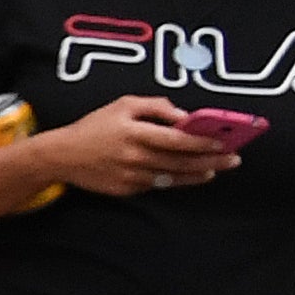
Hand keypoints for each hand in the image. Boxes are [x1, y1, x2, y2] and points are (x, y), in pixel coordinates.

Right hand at [41, 96, 241, 194]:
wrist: (62, 155)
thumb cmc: (95, 126)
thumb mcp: (123, 105)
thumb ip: (156, 107)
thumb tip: (184, 116)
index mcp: (135, 132)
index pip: (177, 139)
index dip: (202, 142)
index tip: (223, 142)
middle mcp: (135, 156)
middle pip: (181, 161)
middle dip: (211, 160)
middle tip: (233, 159)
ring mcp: (130, 175)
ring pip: (172, 177)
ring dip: (197, 174)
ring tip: (215, 170)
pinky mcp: (126, 189)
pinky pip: (156, 185)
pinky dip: (174, 180)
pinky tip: (189, 176)